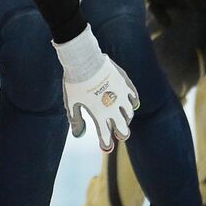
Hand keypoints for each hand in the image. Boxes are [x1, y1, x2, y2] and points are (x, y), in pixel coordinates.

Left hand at [54, 27, 139, 151]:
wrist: (84, 58)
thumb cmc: (74, 82)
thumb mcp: (71, 103)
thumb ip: (76, 121)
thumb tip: (78, 135)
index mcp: (99, 115)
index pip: (106, 136)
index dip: (106, 144)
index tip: (105, 147)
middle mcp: (113, 107)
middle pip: (123, 128)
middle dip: (121, 133)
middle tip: (119, 134)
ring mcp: (121, 95)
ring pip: (129, 114)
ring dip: (126, 119)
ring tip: (121, 118)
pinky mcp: (126, 84)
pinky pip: (134, 98)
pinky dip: (132, 104)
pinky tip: (129, 104)